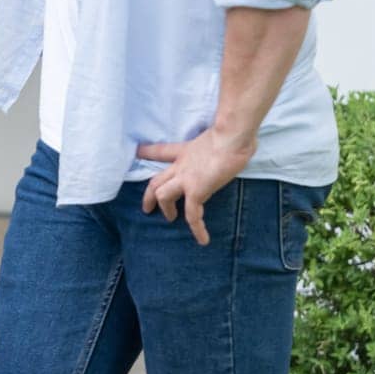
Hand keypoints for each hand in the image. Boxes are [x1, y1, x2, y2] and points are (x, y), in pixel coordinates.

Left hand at [138, 128, 256, 244]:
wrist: (231, 137)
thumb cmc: (231, 134)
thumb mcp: (219, 136)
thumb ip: (220, 142)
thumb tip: (237, 141)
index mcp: (186, 152)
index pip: (162, 151)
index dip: (147, 152)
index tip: (137, 153)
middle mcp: (181, 166)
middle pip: (156, 180)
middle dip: (149, 195)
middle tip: (147, 208)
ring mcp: (186, 178)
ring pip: (163, 196)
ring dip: (166, 209)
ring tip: (171, 219)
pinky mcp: (196, 190)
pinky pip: (192, 214)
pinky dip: (197, 228)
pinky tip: (203, 239)